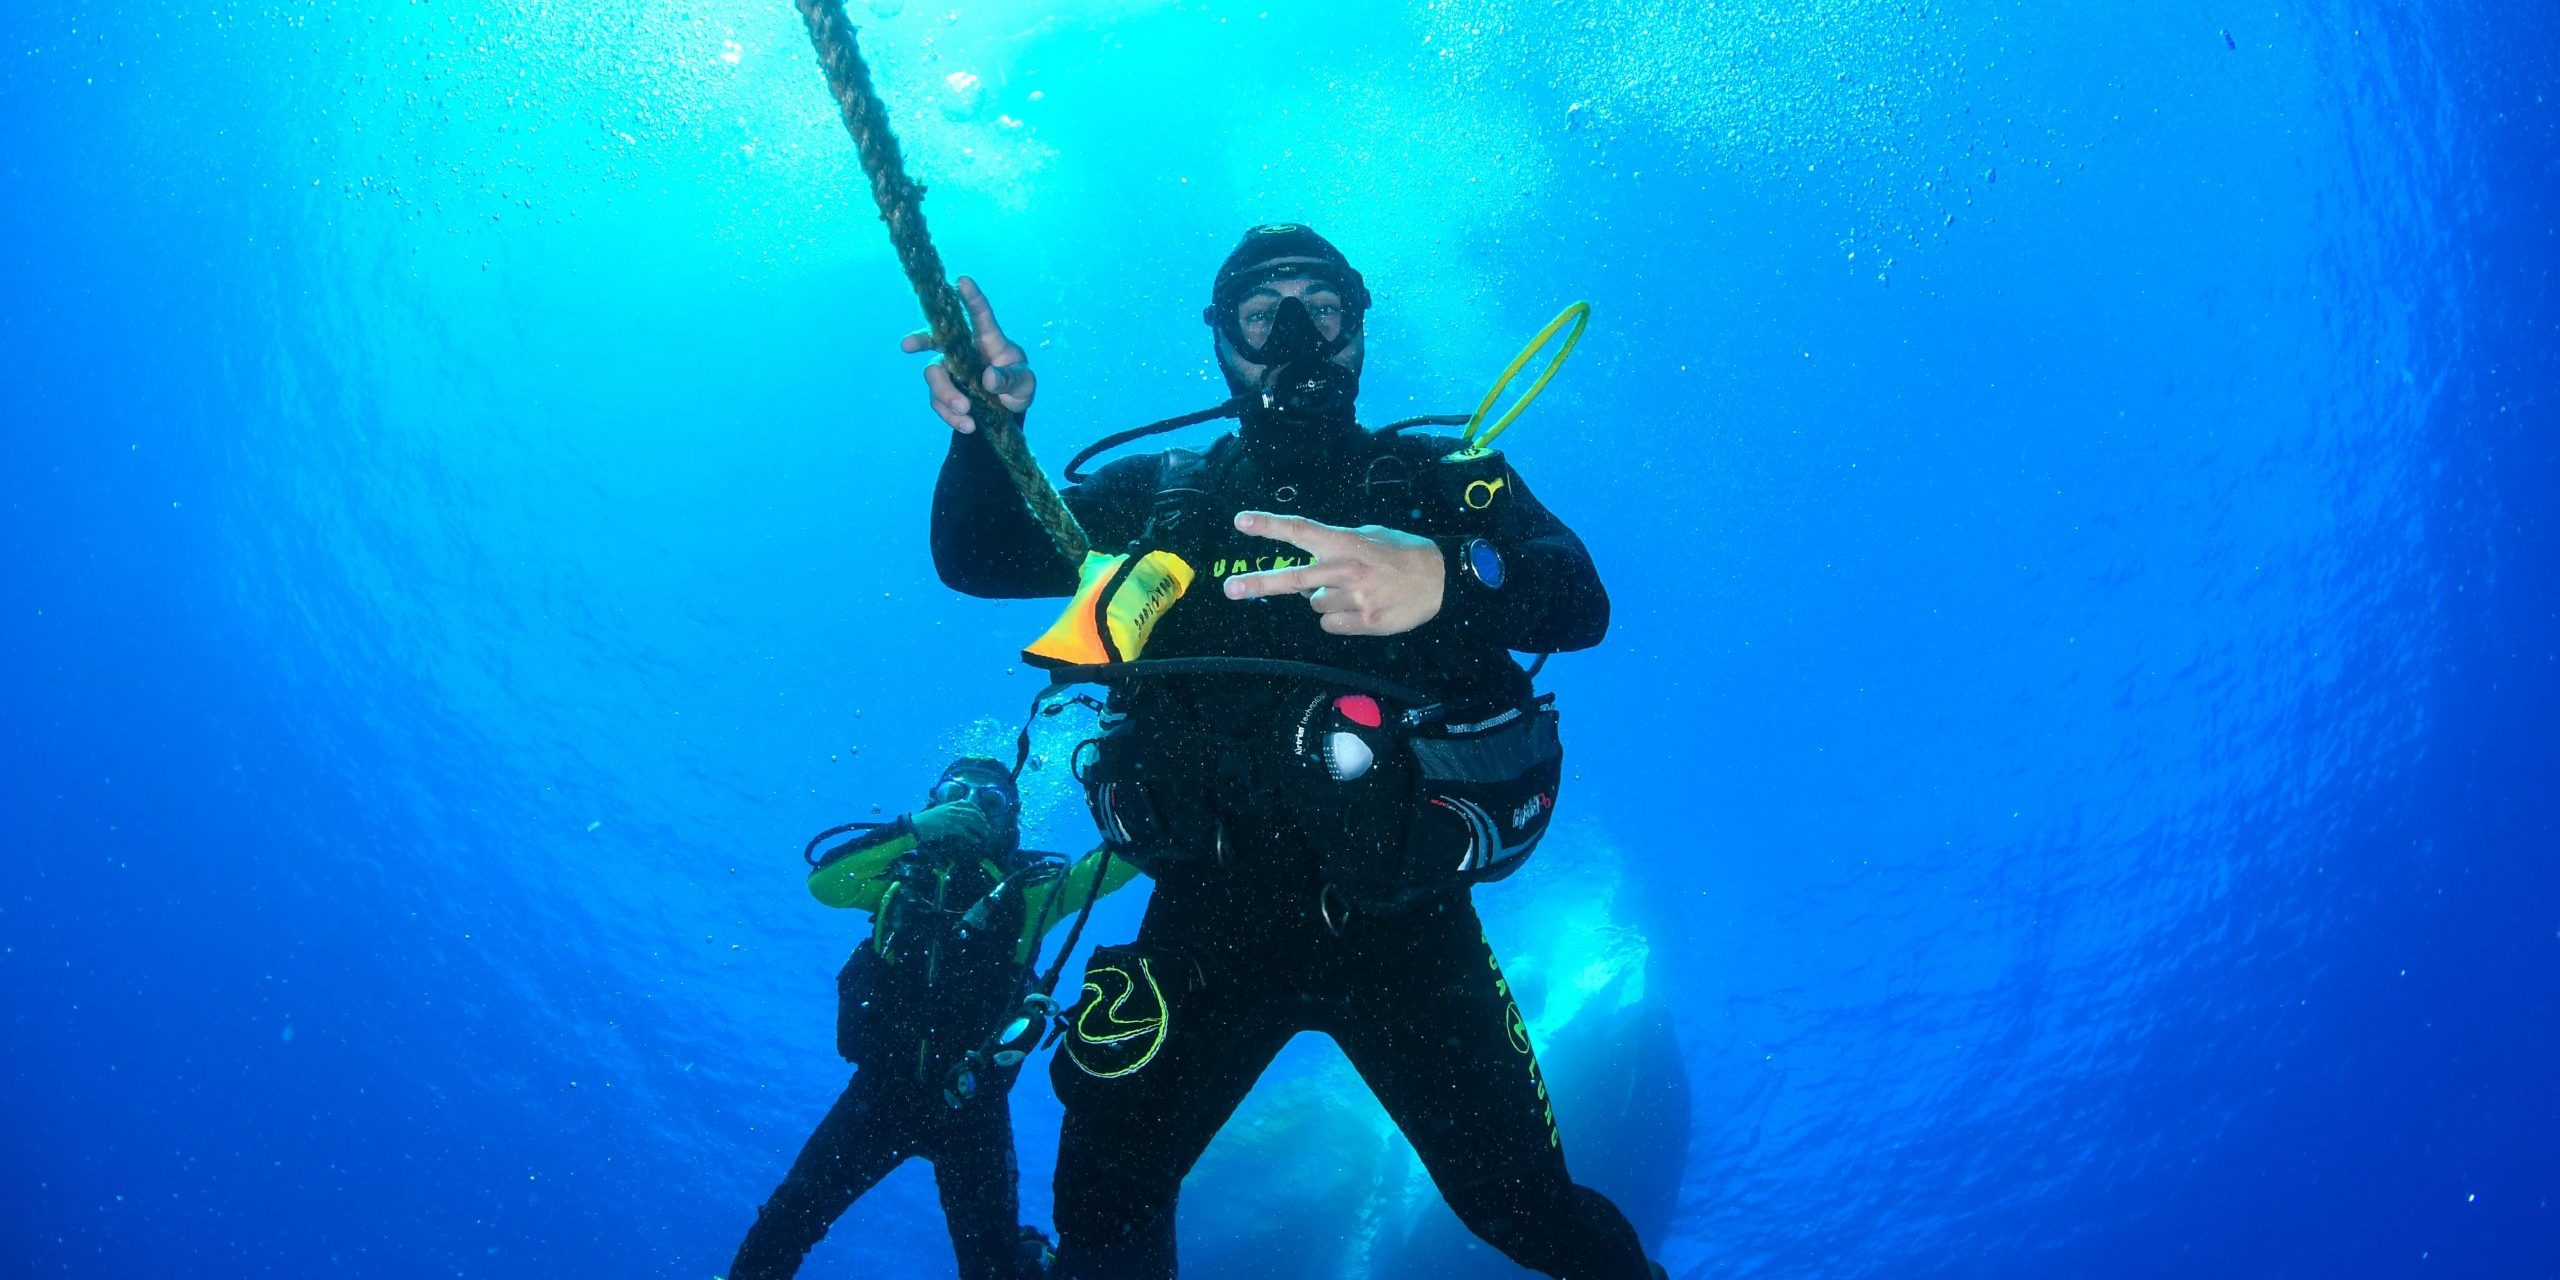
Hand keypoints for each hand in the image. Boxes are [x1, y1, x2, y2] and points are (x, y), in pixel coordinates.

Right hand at [900, 276, 1035, 433]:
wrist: (1008, 411)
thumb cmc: (1018, 386)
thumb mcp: (1025, 385)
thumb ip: (1012, 380)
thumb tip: (989, 379)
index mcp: (989, 340)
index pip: (981, 316)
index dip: (972, 298)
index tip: (962, 280)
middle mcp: (964, 349)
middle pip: (936, 339)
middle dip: (919, 338)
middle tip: (906, 344)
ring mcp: (951, 369)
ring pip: (933, 375)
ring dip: (946, 395)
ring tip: (966, 411)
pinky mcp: (945, 390)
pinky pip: (938, 402)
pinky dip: (951, 415)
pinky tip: (968, 425)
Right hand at [910, 800, 993, 851]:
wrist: (916, 825)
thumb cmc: (926, 821)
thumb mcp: (940, 812)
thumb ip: (950, 812)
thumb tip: (960, 817)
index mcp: (951, 804)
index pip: (970, 804)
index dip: (979, 811)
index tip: (984, 818)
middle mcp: (953, 809)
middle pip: (973, 813)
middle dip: (983, 821)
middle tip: (988, 829)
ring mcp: (952, 817)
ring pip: (972, 821)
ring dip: (981, 828)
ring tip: (986, 835)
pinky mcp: (949, 827)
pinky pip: (964, 831)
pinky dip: (971, 836)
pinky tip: (976, 841)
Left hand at [1221, 511, 1446, 635]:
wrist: (1442, 580)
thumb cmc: (1402, 554)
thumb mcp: (1369, 536)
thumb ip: (1336, 547)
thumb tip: (1310, 566)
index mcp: (1344, 543)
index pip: (1300, 530)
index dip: (1269, 526)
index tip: (1241, 522)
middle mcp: (1344, 569)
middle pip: (1293, 578)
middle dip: (1258, 583)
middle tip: (1230, 589)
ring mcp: (1353, 598)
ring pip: (1315, 605)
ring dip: (1328, 599)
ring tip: (1356, 591)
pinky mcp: (1363, 622)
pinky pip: (1330, 624)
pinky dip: (1340, 618)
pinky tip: (1362, 607)